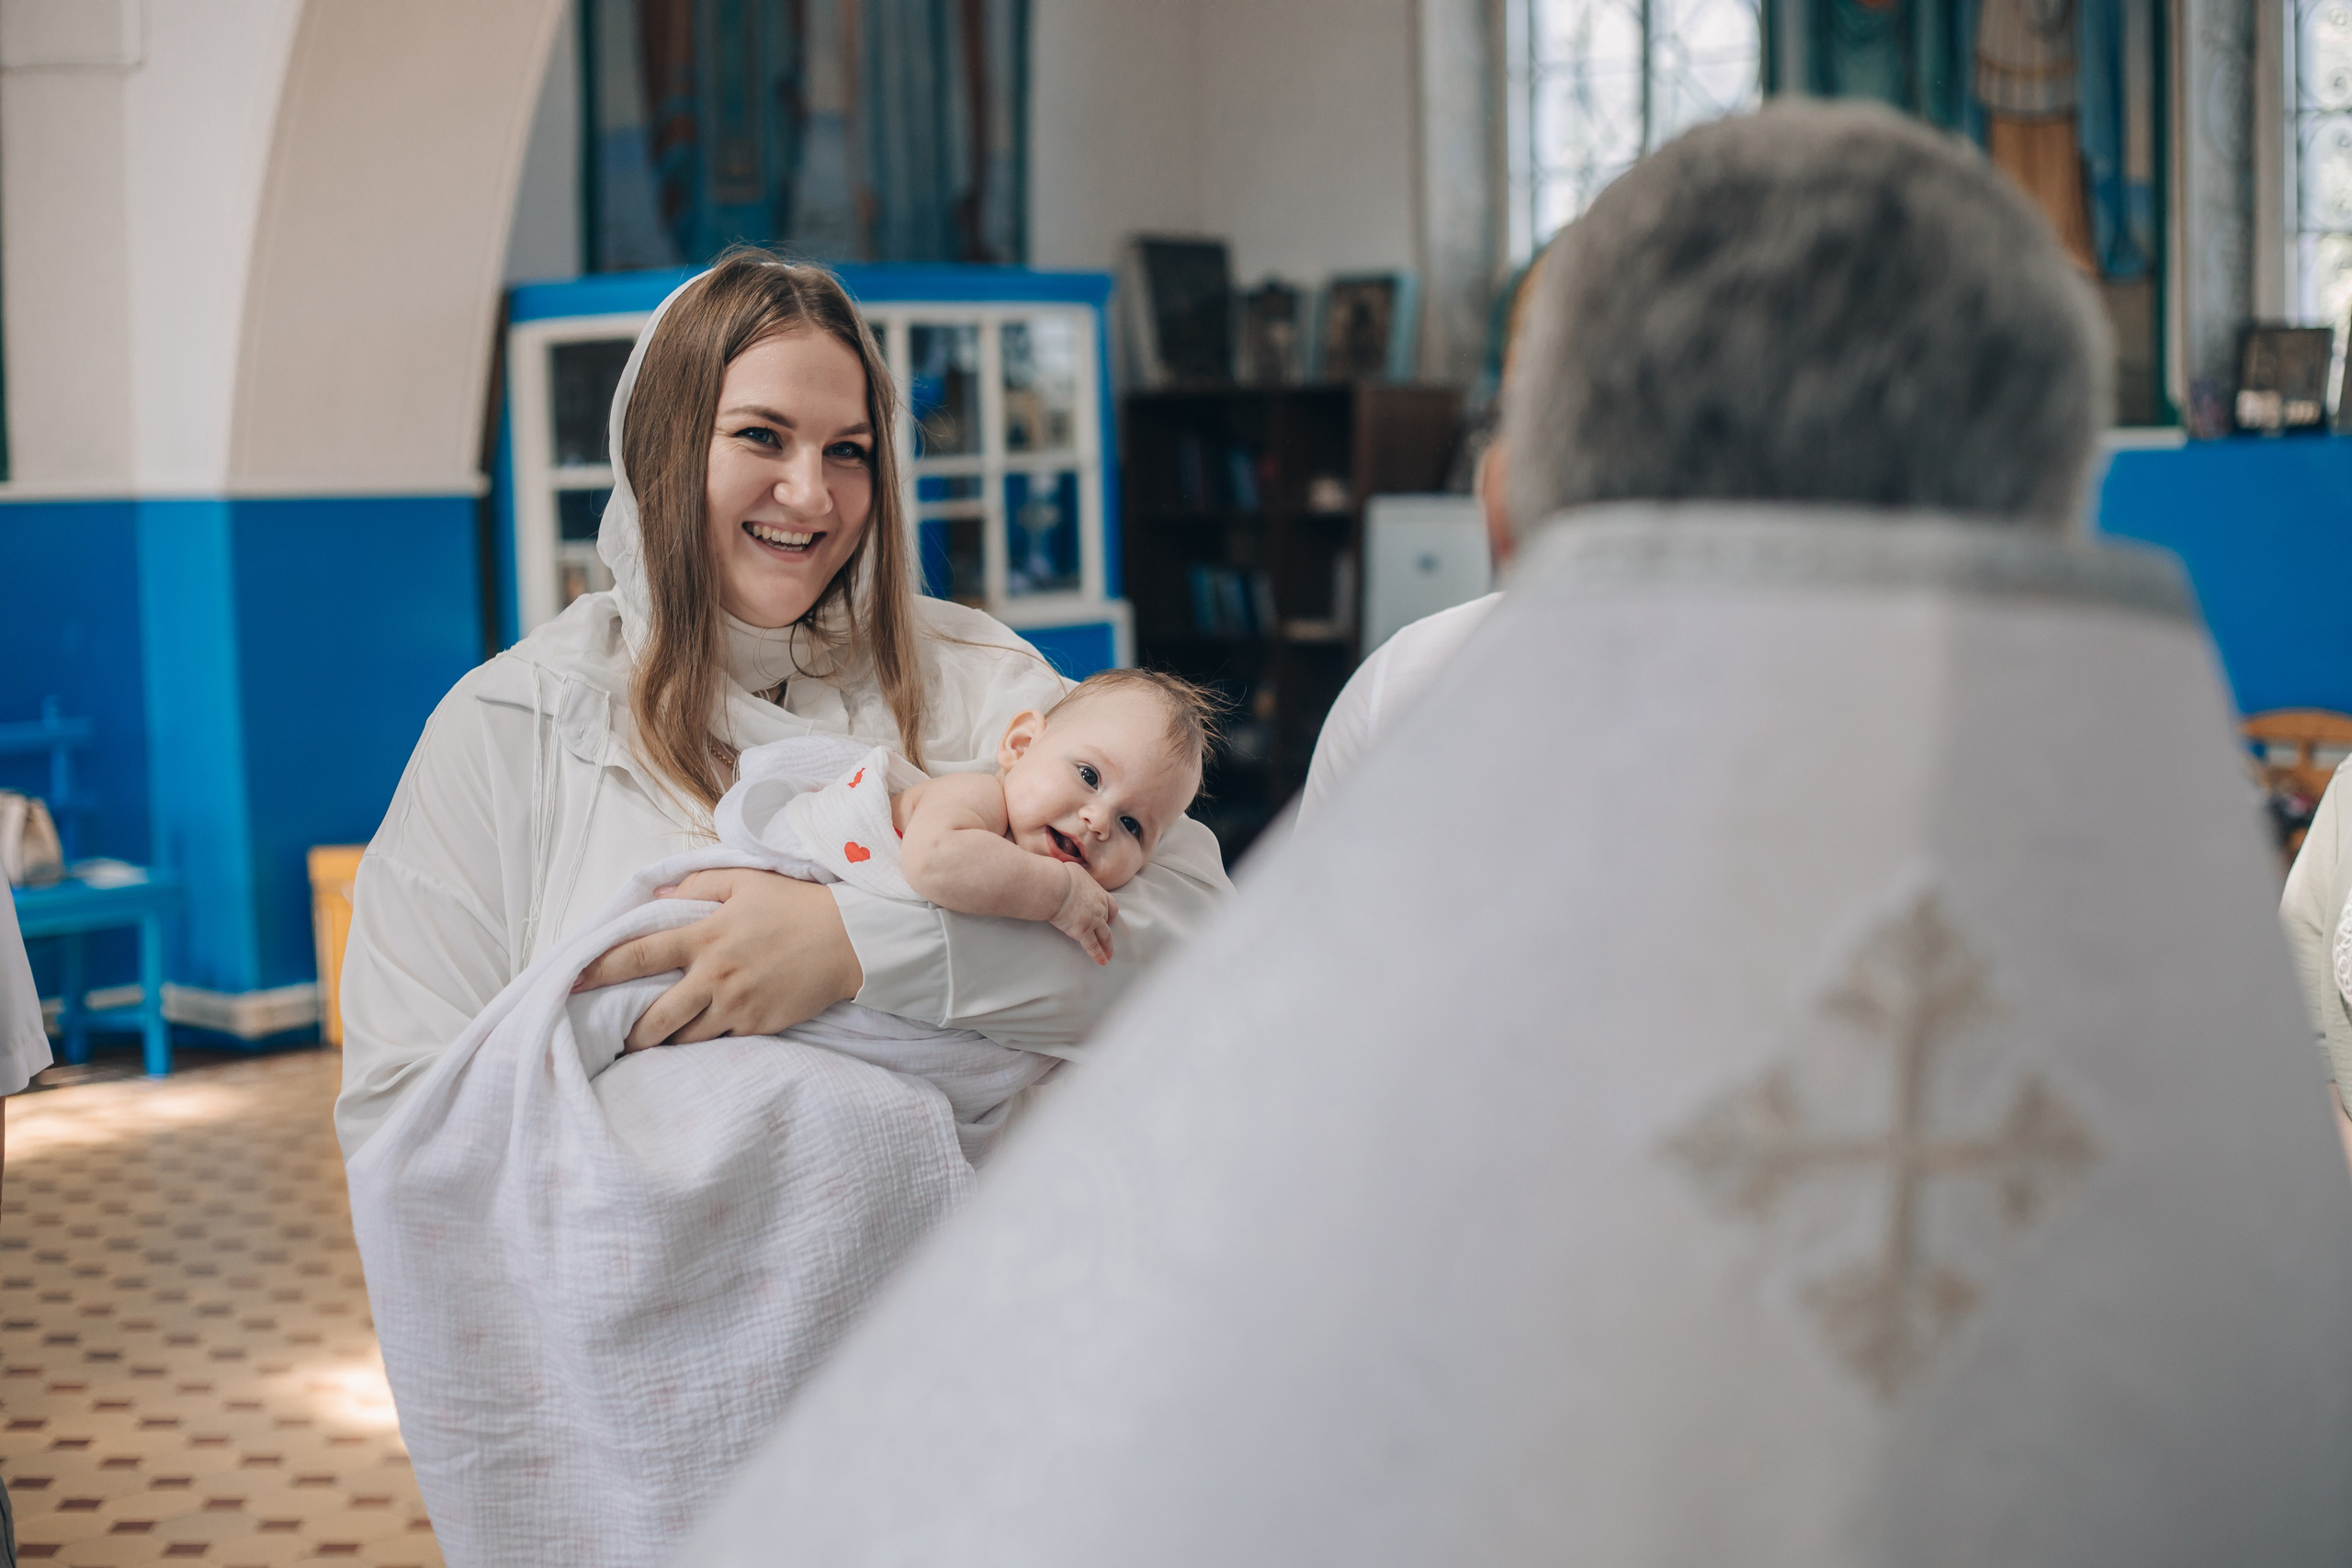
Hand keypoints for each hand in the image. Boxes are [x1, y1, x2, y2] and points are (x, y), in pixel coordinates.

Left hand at [573, 869, 863, 1048]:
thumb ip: (697, 883)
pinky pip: (720, 1044)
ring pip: (684, 1039)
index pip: (639, 955)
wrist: (852, 940)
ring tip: (657, 1040)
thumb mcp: (746, 880)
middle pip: (654, 1018)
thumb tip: (659, 897)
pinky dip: (705, 1043)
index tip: (572, 982)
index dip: (600, 971)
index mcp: (705, 936)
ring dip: (667, 1042)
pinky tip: (702, 1037)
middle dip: (629, 1032)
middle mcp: (715, 976)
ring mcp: (738, 1007)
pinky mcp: (760, 1027)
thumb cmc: (796, 906)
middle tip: (617, 1034)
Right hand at [1049, 861, 1117, 966]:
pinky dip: (1098, 955)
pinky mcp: (1083, 931)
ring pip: (1104, 935)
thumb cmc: (1059, 875)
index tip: (1109, 918)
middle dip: (1108, 930)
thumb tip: (1066, 873)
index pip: (1110, 904)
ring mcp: (1093, 919)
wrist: (1056, 886)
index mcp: (1097, 891)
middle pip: (1108, 920)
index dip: (1109, 913)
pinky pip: (1093, 946)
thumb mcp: (1072, 869)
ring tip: (1108, 955)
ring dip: (1107, 946)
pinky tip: (1101, 961)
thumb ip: (1074, 876)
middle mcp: (1099, 905)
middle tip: (1108, 939)